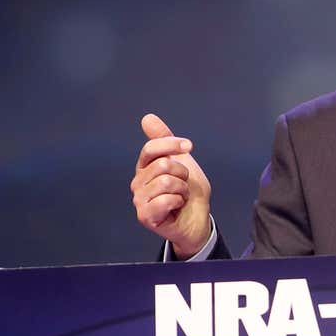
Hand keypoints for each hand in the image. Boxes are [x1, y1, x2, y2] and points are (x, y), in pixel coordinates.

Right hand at [131, 113, 212, 258]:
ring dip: (183, 189)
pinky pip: (165, 200)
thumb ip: (164, 139)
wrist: (198, 218)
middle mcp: (137, 182)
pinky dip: (179, 202)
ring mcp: (139, 200)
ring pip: (166, 181)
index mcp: (144, 167)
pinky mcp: (145, 216)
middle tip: (184, 186)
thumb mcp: (181, 160)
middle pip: (163, 165)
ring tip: (181, 197)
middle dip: (183, 174)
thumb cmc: (188, 191)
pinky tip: (177, 207)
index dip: (172, 144)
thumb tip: (147, 117)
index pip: (151, 148)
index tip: (189, 146)